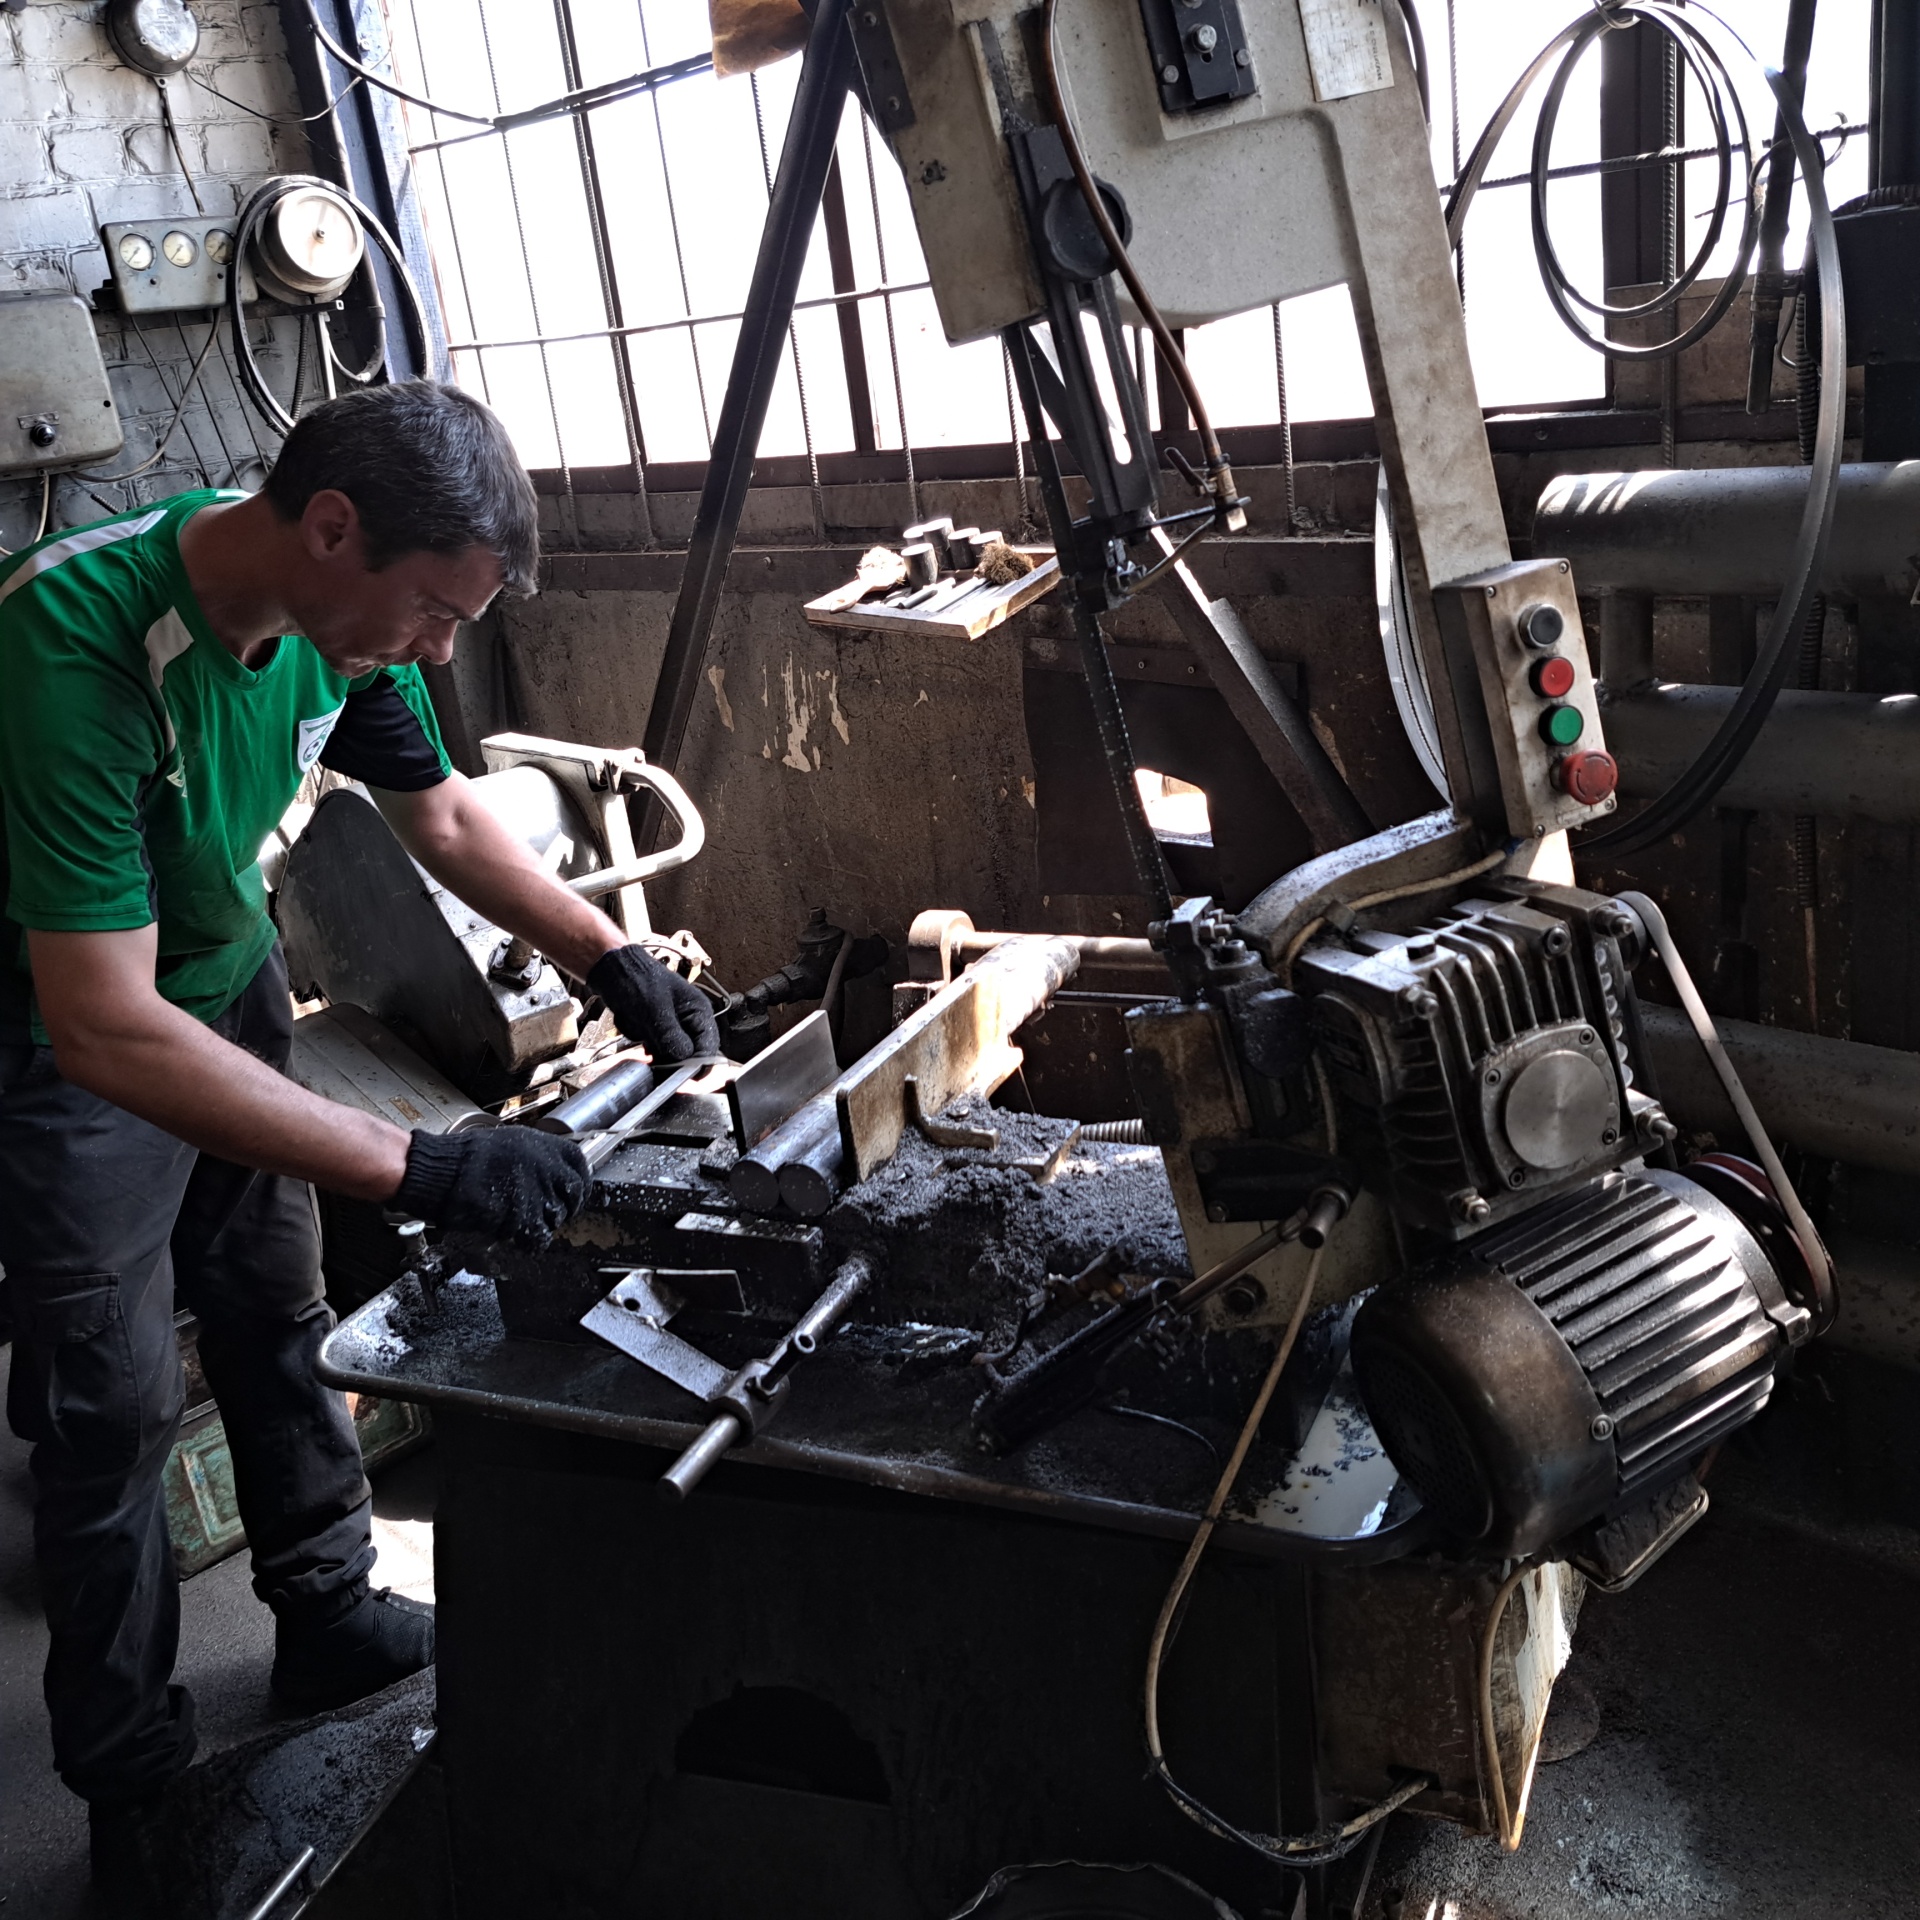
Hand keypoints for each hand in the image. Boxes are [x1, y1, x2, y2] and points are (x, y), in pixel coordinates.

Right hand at [392, 1128, 589, 1249]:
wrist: (441, 1172)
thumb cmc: (466, 1158)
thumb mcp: (510, 1144)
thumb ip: (537, 1158)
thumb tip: (554, 1174)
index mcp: (544, 1146)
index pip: (580, 1166)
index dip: (579, 1184)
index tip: (573, 1195)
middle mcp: (545, 1167)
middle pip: (573, 1195)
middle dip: (565, 1208)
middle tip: (548, 1214)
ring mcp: (536, 1191)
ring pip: (555, 1218)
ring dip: (542, 1224)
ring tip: (520, 1220)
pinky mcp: (521, 1216)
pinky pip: (537, 1236)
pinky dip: (528, 1240)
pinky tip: (513, 1233)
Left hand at [585, 944, 719, 1062]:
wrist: (613, 970)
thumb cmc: (638, 980)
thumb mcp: (655, 1009)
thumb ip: (671, 1036)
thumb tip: (684, 1061)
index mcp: (699, 1012)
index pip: (709, 1048)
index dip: (698, 1065)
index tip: (683, 1077)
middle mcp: (690, 1021)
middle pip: (688, 1054)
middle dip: (667, 1052)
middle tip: (650, 1043)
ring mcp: (673, 1027)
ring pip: (668, 1053)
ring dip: (650, 1044)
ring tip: (638, 1022)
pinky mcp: (657, 1030)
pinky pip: (652, 1047)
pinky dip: (640, 1039)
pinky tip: (633, 1021)